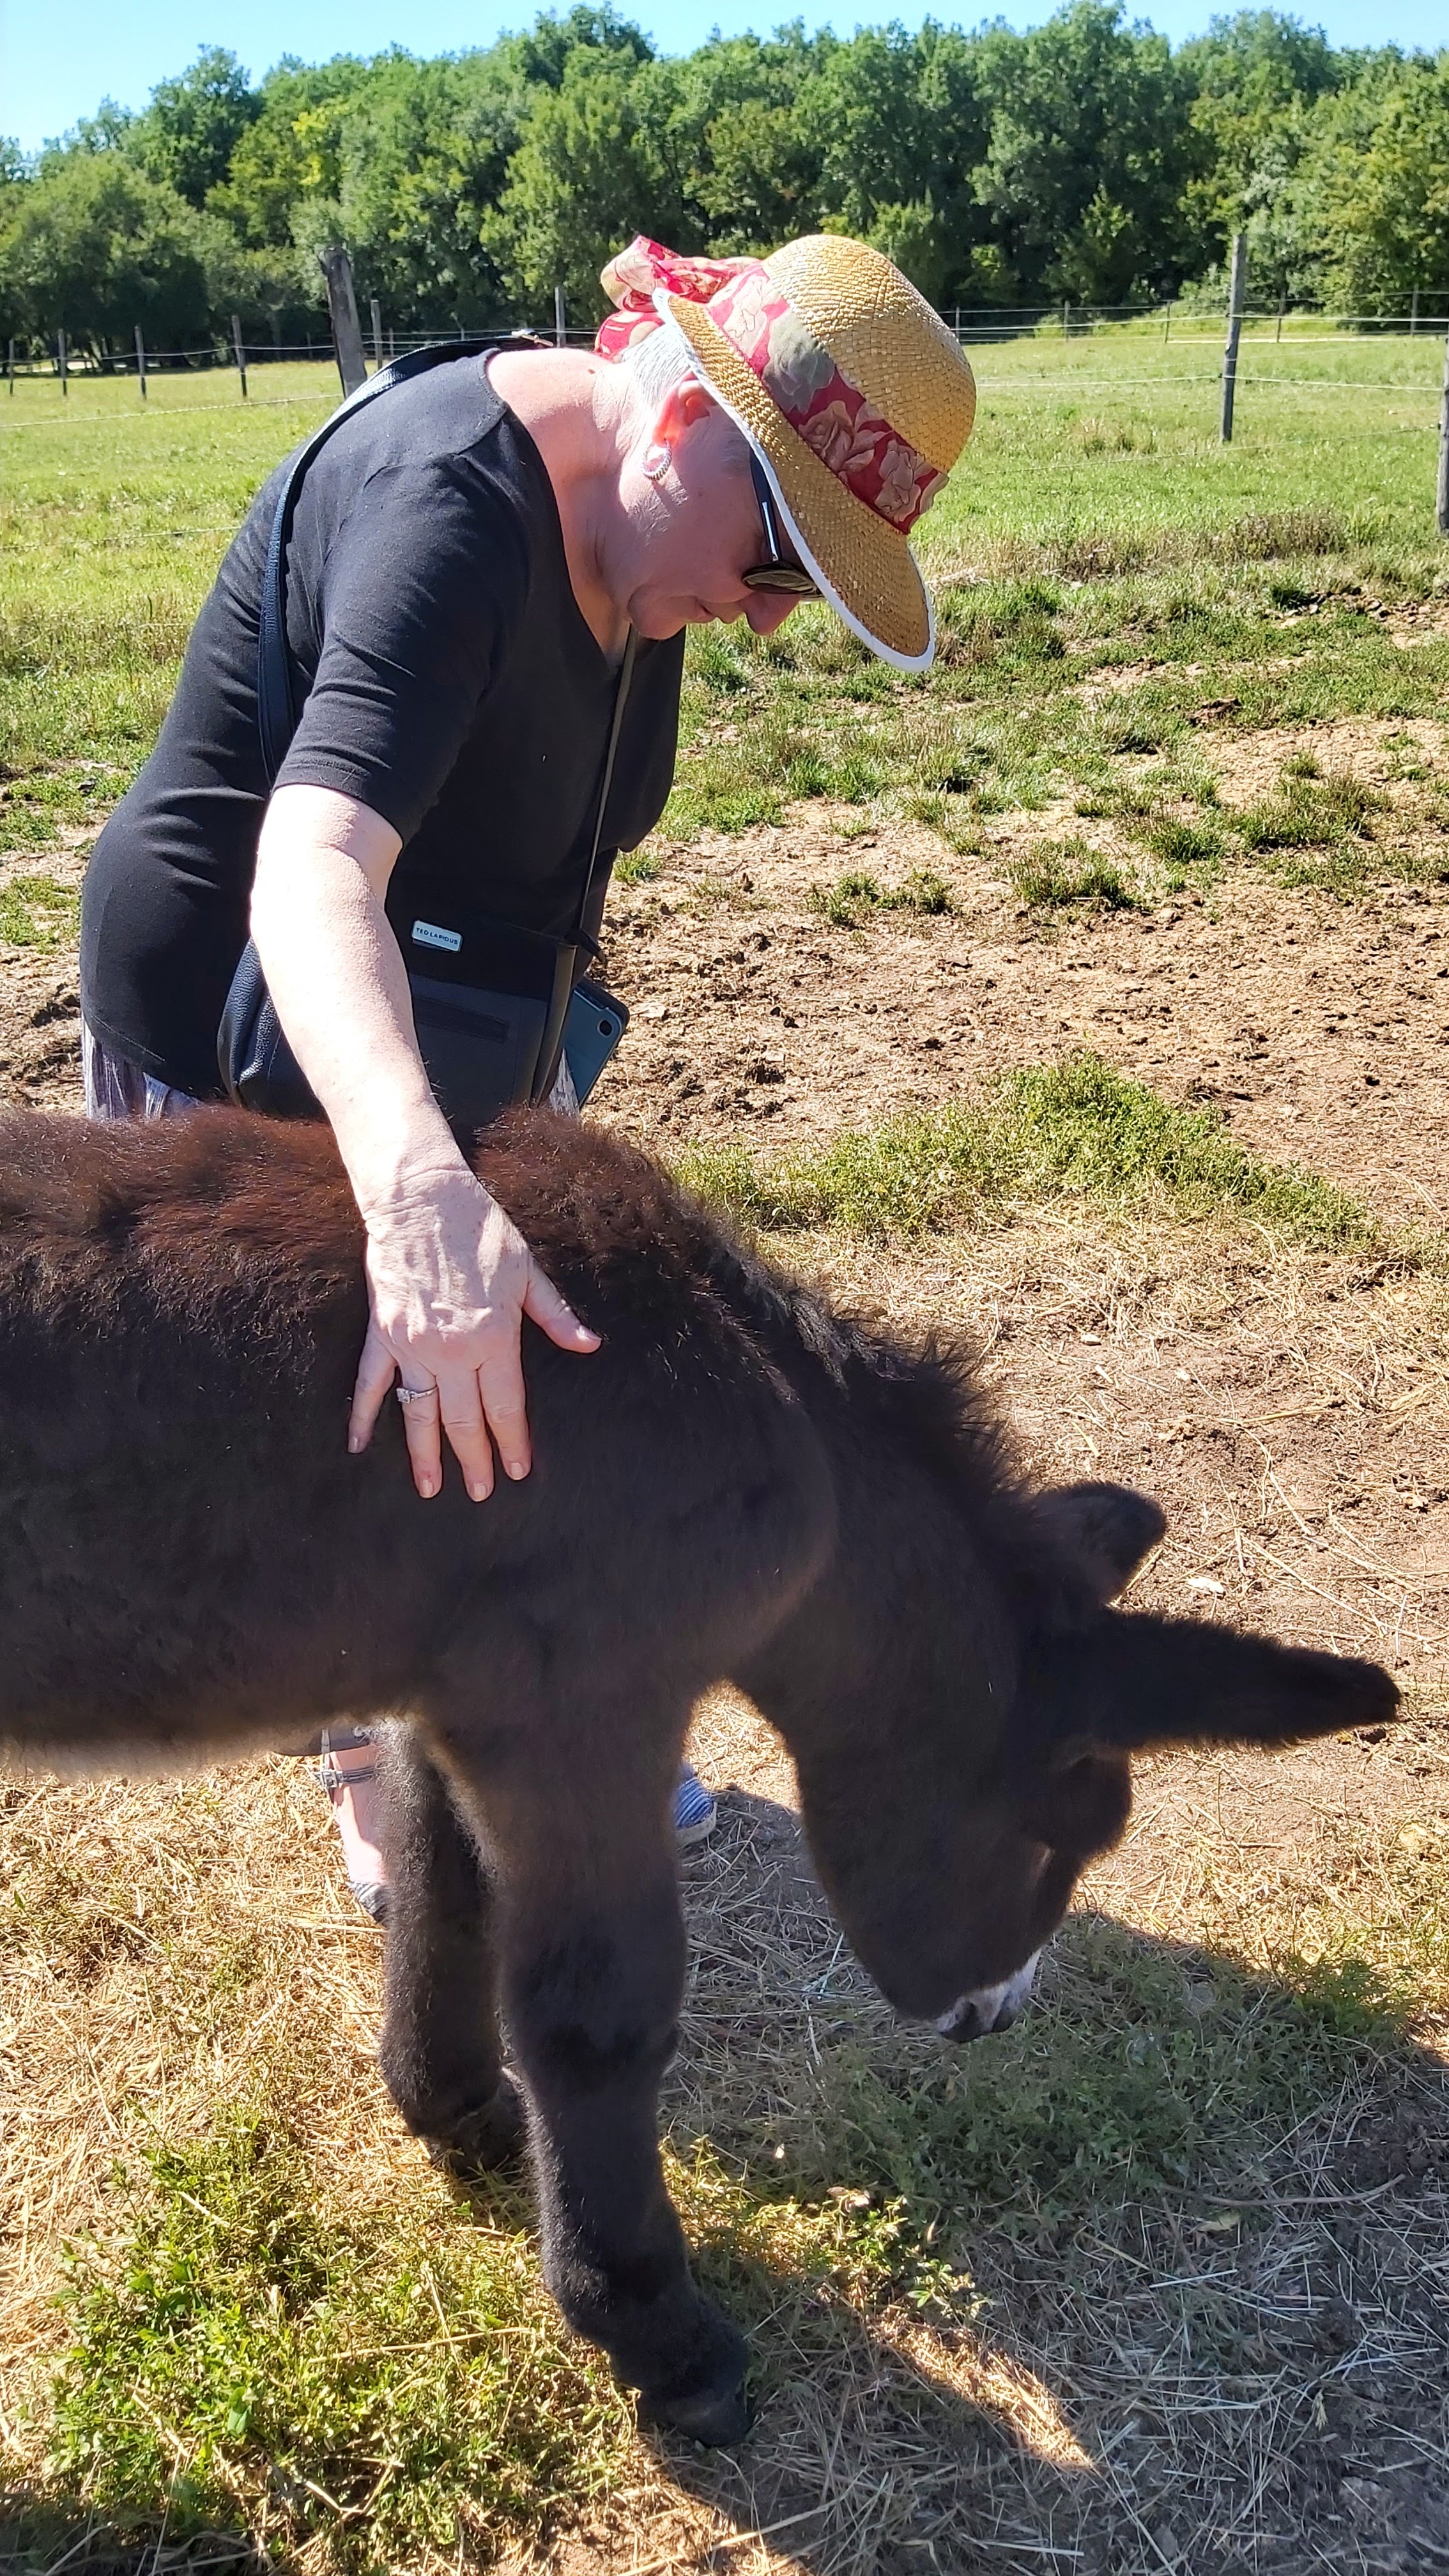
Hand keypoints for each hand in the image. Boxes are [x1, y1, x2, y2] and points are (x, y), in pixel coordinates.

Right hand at [346, 1161, 598, 1499]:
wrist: (421, 1199)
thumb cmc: (481, 1231)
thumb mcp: (528, 1272)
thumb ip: (555, 1316)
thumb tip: (589, 1345)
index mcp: (493, 1337)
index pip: (505, 1405)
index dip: (512, 1440)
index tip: (517, 1470)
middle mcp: (451, 1350)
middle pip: (463, 1419)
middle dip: (473, 1459)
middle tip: (481, 1492)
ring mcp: (412, 1344)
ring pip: (418, 1412)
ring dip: (424, 1454)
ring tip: (430, 1489)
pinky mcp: (383, 1333)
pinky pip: (372, 1383)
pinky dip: (363, 1415)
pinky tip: (358, 1447)